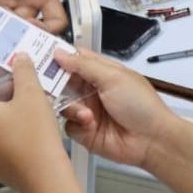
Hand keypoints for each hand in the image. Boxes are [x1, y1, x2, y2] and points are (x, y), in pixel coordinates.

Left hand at [0, 54, 70, 192]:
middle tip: (25, 80)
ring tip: (32, 97)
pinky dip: (7, 119)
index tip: (8, 65)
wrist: (44, 177)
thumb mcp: (31, 94)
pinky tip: (30, 118)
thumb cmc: (34, 137)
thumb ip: (23, 70)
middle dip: (2, 85)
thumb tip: (19, 59)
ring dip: (7, 101)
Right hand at [58, 49, 177, 169]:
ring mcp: (88, 110)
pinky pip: (68, 125)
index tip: (42, 56)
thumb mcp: (113, 77)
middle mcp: (93, 90)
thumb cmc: (142, 105)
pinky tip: (89, 124)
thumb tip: (62, 53)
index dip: (60, 56)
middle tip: (48, 84)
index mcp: (102, 72)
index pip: (75, 59)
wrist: (151, 140)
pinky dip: (76, 123)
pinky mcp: (85, 131)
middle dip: (56, 83)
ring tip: (85, 113)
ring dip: (71, 107)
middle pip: (64, 81)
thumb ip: (84, 65)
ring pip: (63, 104)